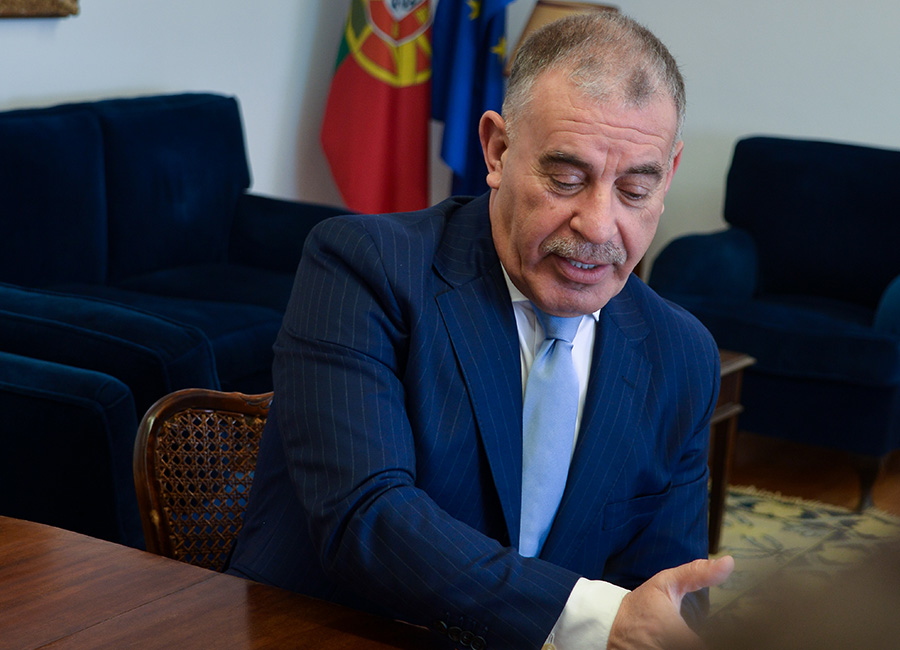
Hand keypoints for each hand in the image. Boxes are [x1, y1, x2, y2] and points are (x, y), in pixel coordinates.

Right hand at [607, 556, 733, 649]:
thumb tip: (728, 563)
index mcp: (676, 635)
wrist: (608, 624)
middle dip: (706, 643)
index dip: (722, 640)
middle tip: (703, 635)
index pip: (711, 647)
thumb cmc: (641, 605)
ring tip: (682, 638)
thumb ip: (698, 573)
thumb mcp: (666, 584)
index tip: (720, 634)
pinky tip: (675, 643)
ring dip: (691, 648)